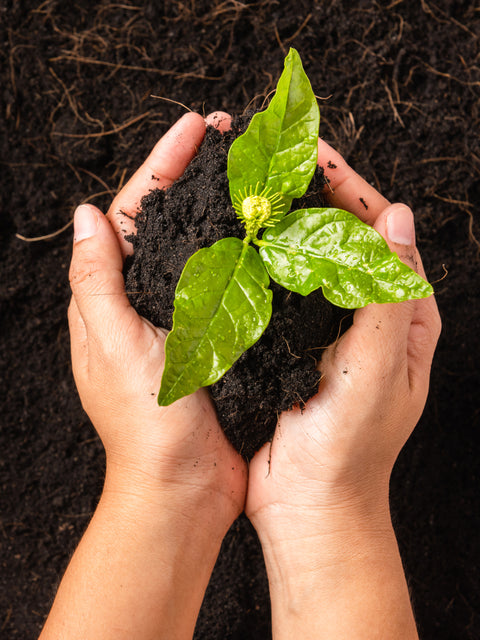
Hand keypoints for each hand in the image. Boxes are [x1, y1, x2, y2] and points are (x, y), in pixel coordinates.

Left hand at [69, 112, 245, 519]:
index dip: (164, 166)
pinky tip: (270, 231)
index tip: (197, 127)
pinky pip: (229, 283)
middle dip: (196, 175)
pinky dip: (246, 252)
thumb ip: (96, 282)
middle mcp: (147, 300)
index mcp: (115, 297)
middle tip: (231, 136)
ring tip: (253, 169)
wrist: (184, 486)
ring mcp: (183, 317)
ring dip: (224, 206)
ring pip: (202, 247)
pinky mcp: (216, 337)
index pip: (134, 214)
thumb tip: (84, 215)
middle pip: (169, 222)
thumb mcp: (114, 348)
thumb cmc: (146, 425)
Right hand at [245, 140, 440, 638]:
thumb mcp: (378, 370)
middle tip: (272, 159)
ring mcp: (324, 326)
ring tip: (249, 188)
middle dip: (311, 195)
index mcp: (400, 314)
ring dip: (280, 222)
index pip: (381, 232)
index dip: (350, 187)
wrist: (306, 503)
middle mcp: (365, 313)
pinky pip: (276, 289)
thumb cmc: (349, 447)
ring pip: (305, 258)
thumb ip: (388, 296)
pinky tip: (233, 242)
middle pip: (342, 237)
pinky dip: (259, 260)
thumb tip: (397, 218)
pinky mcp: (288, 342)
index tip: (314, 152)